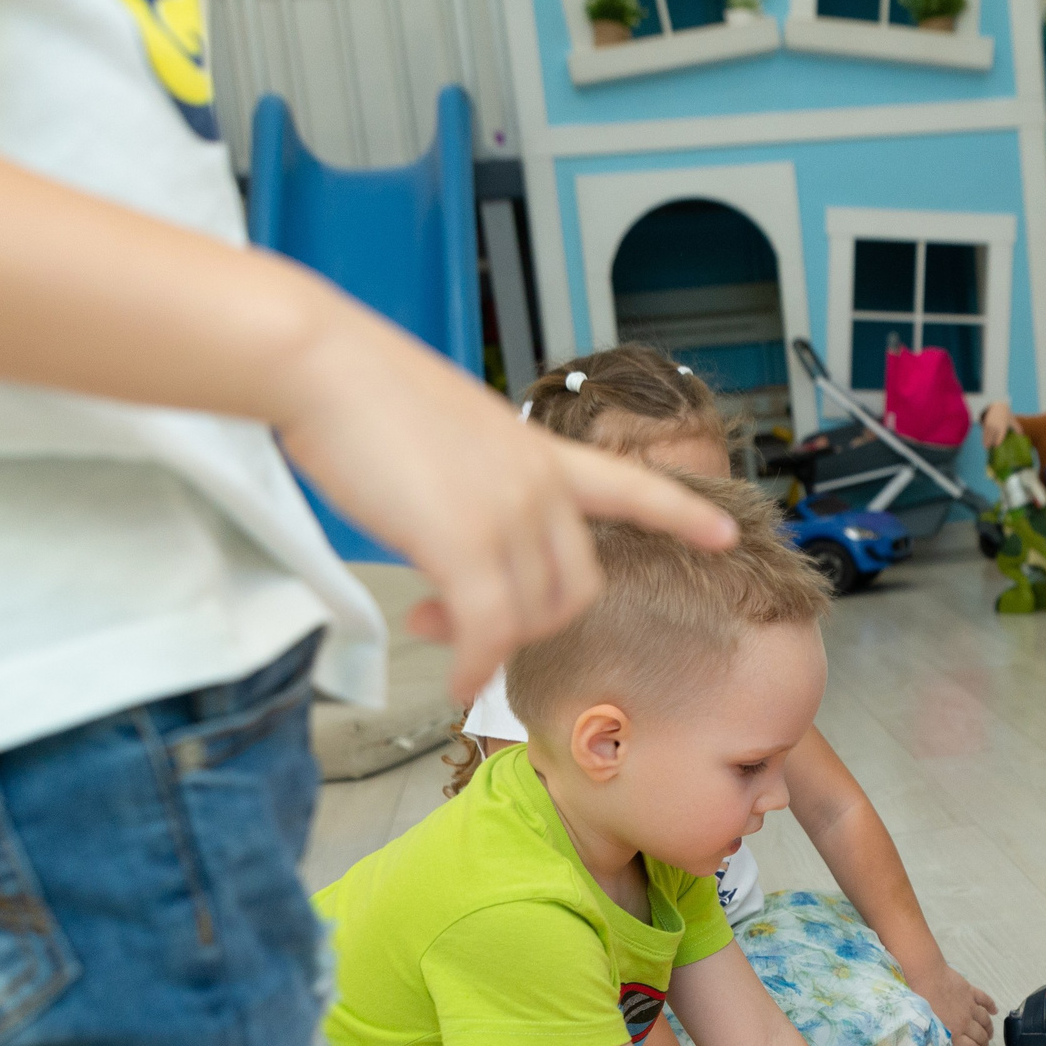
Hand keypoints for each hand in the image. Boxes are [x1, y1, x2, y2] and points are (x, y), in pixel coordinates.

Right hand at [273, 309, 736, 699]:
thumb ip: (477, 486)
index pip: (632, 487)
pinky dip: (474, 665)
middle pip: (577, 588)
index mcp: (542, 452)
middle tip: (465, 626)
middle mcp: (540, 484)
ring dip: (485, 643)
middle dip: (530, 622)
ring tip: (435, 636)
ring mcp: (509, 512)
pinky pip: (488, 629)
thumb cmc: (364, 393)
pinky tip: (456, 682)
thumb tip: (460, 540)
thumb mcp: (449, 435)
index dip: (683, 515)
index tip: (726, 534)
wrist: (320, 362)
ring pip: (529, 615)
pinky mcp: (465, 542)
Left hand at [905, 959, 998, 1045]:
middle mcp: (965, 1023)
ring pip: (985, 1020)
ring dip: (989, 1028)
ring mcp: (969, 1007)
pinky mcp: (970, 992)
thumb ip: (938, 1038)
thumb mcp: (926, 1028)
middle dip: (986, 1042)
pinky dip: (991, 1006)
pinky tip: (994, 1010)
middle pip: (981, 1036)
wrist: (927, 978)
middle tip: (986, 1045)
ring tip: (989, 1032)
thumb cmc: (921, 1004)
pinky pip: (985, 1000)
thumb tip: (942, 1045)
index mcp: (953, 1034)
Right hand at [979, 402, 1013, 446]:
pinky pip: (984, 434)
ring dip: (986, 443)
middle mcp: (995, 426)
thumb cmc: (1006, 415)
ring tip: (987, 448)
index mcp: (1002, 426)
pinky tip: (985, 444)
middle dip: (991, 444)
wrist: (997, 406)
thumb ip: (1017, 428)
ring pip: (986, 436)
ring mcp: (989, 425)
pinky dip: (984, 439)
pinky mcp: (985, 425)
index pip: (999, 436)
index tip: (996, 447)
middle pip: (992, 438)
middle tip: (992, 450)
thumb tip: (1022, 435)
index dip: (997, 442)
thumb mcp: (1013, 421)